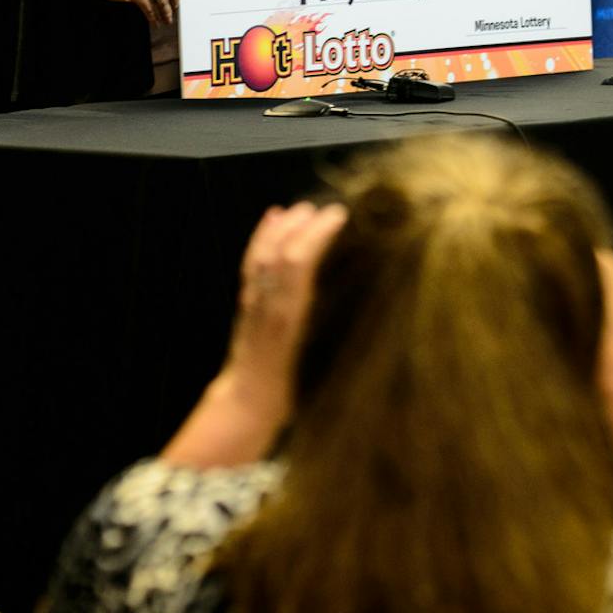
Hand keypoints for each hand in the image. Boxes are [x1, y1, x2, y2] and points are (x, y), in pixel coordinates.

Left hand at [222, 201, 347, 416]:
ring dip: (283, 227)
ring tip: (303, 208)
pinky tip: (273, 218)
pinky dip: (261, 236)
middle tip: (329, 210)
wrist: (248, 404)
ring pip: (263, 255)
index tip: (339, 217)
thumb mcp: (319, 369)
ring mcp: (254, 302)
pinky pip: (252, 262)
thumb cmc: (291, 394)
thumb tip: (366, 307)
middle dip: (304, 226)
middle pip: (281, 254)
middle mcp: (269, 305)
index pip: (298, 266)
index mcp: (288, 319)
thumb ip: (337, 335)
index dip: (316, 236)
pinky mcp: (246, 303)